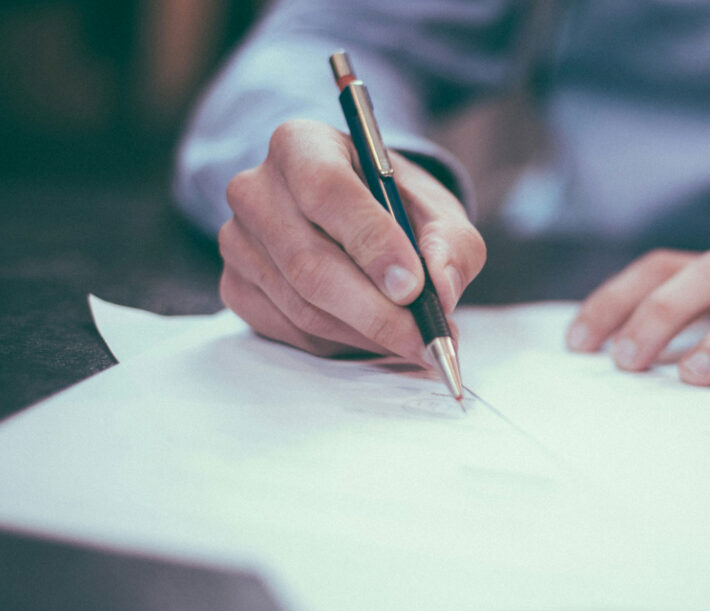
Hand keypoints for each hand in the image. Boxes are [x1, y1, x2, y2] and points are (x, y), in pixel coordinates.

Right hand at [219, 119, 485, 360]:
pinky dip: (340, 343)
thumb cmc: (395, 207)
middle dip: (376, 311)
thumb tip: (441, 288)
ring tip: (413, 340)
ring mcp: (238, 241)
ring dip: (365, 333)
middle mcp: (256, 189)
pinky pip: (290, 331)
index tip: (413, 287)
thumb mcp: (437, 211)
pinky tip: (373, 335)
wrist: (357, 218)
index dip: (371, 242)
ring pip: (302, 306)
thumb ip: (451, 243)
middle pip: (309, 262)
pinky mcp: (236, 286)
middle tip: (425, 338)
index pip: (327, 190)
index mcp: (301, 145)